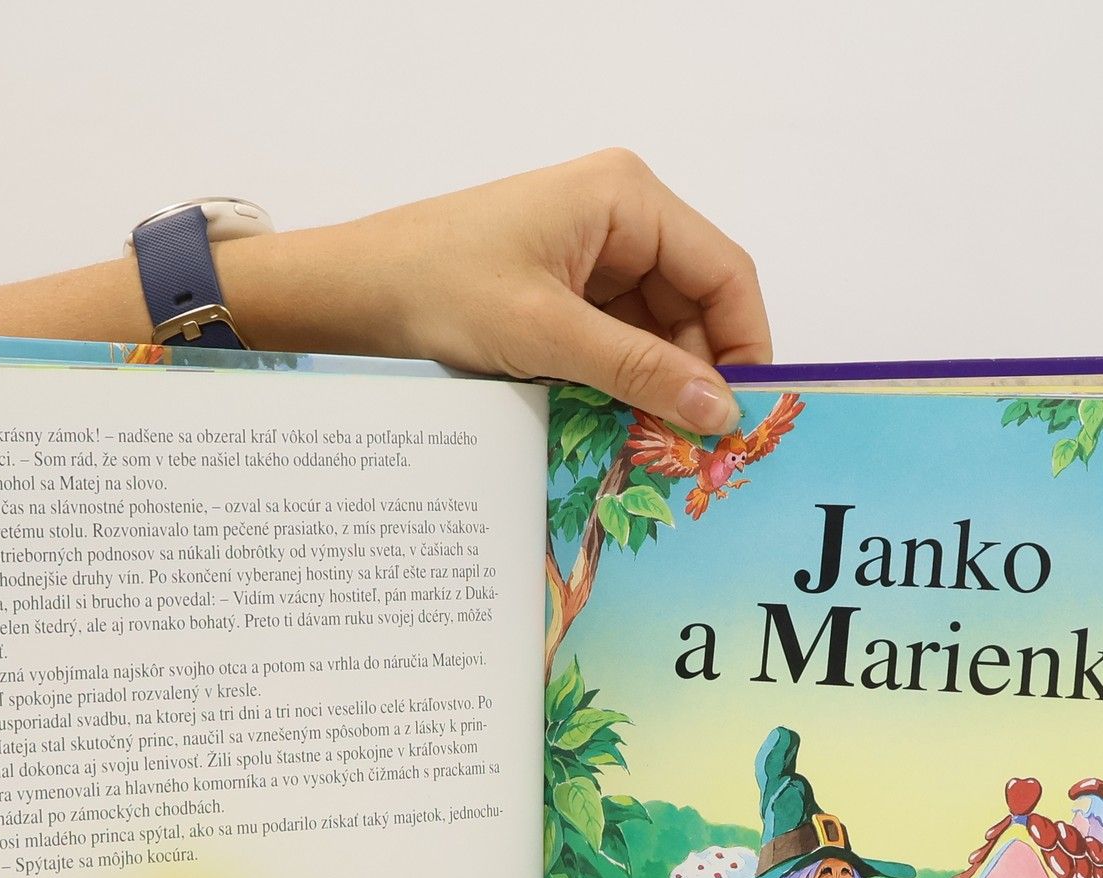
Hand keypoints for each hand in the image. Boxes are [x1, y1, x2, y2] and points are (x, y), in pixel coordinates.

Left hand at [234, 151, 769, 438]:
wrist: (357, 292)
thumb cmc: (440, 286)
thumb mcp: (547, 335)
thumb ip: (639, 371)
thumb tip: (720, 411)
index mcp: (628, 199)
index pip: (725, 272)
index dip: (744, 346)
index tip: (744, 416)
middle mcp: (623, 219)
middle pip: (697, 308)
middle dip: (696, 378)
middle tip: (696, 452)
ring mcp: (596, 258)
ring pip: (661, 335)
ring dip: (658, 390)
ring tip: (654, 449)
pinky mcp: (571, 295)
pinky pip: (622, 344)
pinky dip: (625, 386)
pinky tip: (619, 428)